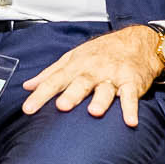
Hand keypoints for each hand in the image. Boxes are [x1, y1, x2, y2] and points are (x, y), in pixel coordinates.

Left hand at [21, 25, 164, 126]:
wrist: (137, 42)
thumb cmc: (100, 52)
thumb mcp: (72, 58)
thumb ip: (50, 74)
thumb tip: (27, 86)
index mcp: (75, 65)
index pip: (54, 81)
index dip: (40, 95)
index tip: (28, 109)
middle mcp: (93, 70)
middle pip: (80, 84)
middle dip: (71, 95)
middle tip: (61, 107)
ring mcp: (113, 76)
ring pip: (105, 89)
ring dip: (100, 101)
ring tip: (94, 112)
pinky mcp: (132, 82)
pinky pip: (131, 96)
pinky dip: (131, 109)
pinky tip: (130, 121)